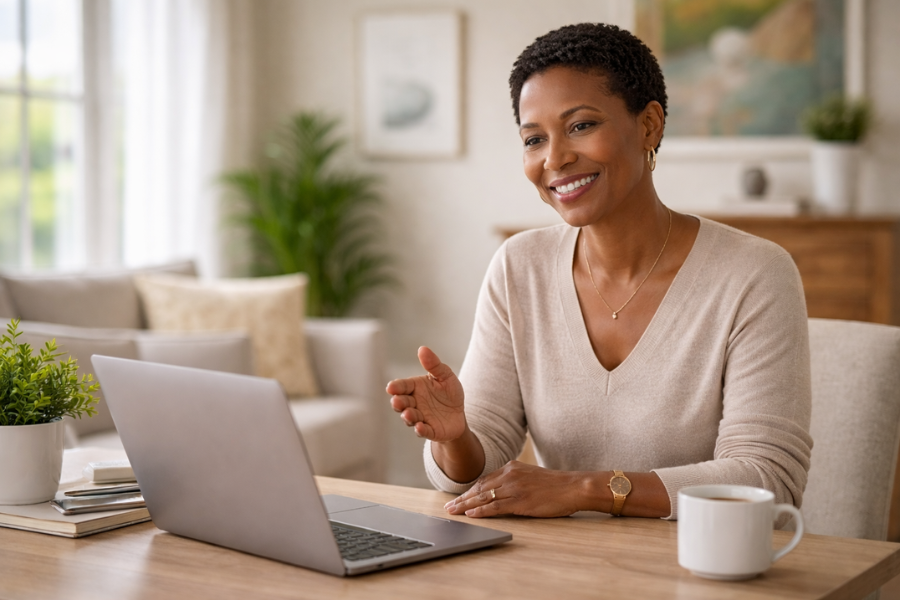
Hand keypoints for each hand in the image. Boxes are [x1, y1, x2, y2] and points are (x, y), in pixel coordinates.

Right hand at [386, 346, 465, 442]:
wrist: (459, 414)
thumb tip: (422, 349)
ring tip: (408, 414)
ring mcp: (420, 418)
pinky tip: (419, 427)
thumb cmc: (449, 393)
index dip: (396, 387)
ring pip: (409, 418)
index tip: (391, 387)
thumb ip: (434, 364)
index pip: (402, 386)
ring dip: (408, 416)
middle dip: (398, 402)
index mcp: (415, 387)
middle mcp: (414, 403)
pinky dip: (420, 430)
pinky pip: (423, 431)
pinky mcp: (430, 430)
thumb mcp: (445, 376)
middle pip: (402, 403)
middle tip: (397, 401)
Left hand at [443, 461, 586, 517]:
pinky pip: (495, 507)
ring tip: (454, 512)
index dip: (469, 490)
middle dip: (462, 498)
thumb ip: (514, 481)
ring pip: (484, 497)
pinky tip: (471, 514)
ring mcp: (514, 488)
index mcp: (511, 468)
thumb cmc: (555, 485)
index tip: (459, 497)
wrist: (573, 487)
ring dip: (466, 505)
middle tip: (449, 506)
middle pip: (480, 488)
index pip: (484, 480)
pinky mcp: (520, 501)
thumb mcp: (530, 476)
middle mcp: (510, 475)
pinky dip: (481, 511)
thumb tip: (499, 492)